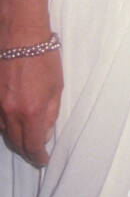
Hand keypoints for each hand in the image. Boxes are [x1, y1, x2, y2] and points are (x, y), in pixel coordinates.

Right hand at [0, 29, 62, 167]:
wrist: (20, 35)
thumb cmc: (44, 57)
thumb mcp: (57, 87)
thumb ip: (51, 113)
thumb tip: (44, 132)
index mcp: (31, 111)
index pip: (32, 144)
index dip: (38, 156)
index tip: (43, 160)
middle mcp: (11, 112)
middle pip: (16, 142)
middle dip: (26, 150)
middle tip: (35, 153)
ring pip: (4, 131)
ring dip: (15, 138)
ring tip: (25, 139)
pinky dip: (5, 125)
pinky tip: (13, 123)